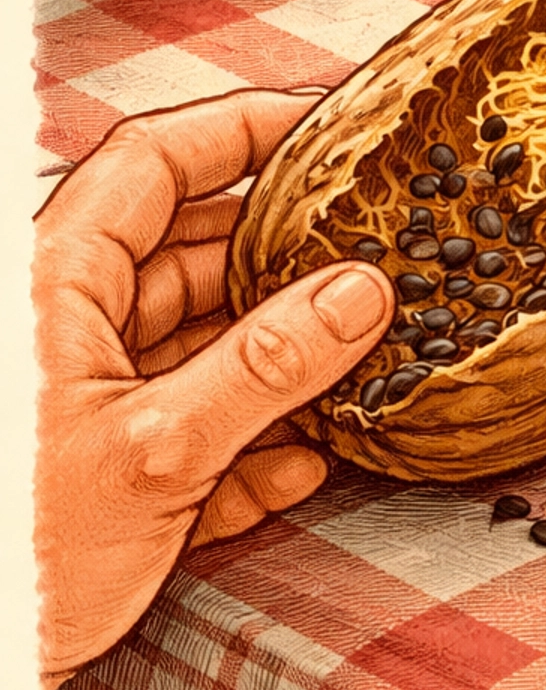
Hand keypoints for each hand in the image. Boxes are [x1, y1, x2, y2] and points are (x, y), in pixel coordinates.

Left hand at [35, 90, 393, 689]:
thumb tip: (357, 296)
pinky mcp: (101, 466)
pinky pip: (191, 421)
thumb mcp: (157, 454)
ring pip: (198, 339)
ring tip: (354, 365)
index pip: (154, 161)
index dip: (240, 130)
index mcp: (53, 285)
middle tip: (366, 259)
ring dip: (277, 360)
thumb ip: (265, 368)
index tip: (323, 126)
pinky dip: (249, 438)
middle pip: (190, 250)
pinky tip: (300, 462)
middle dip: (282, 260)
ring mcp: (84, 395)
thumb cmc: (16, 563)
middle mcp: (65, 326)